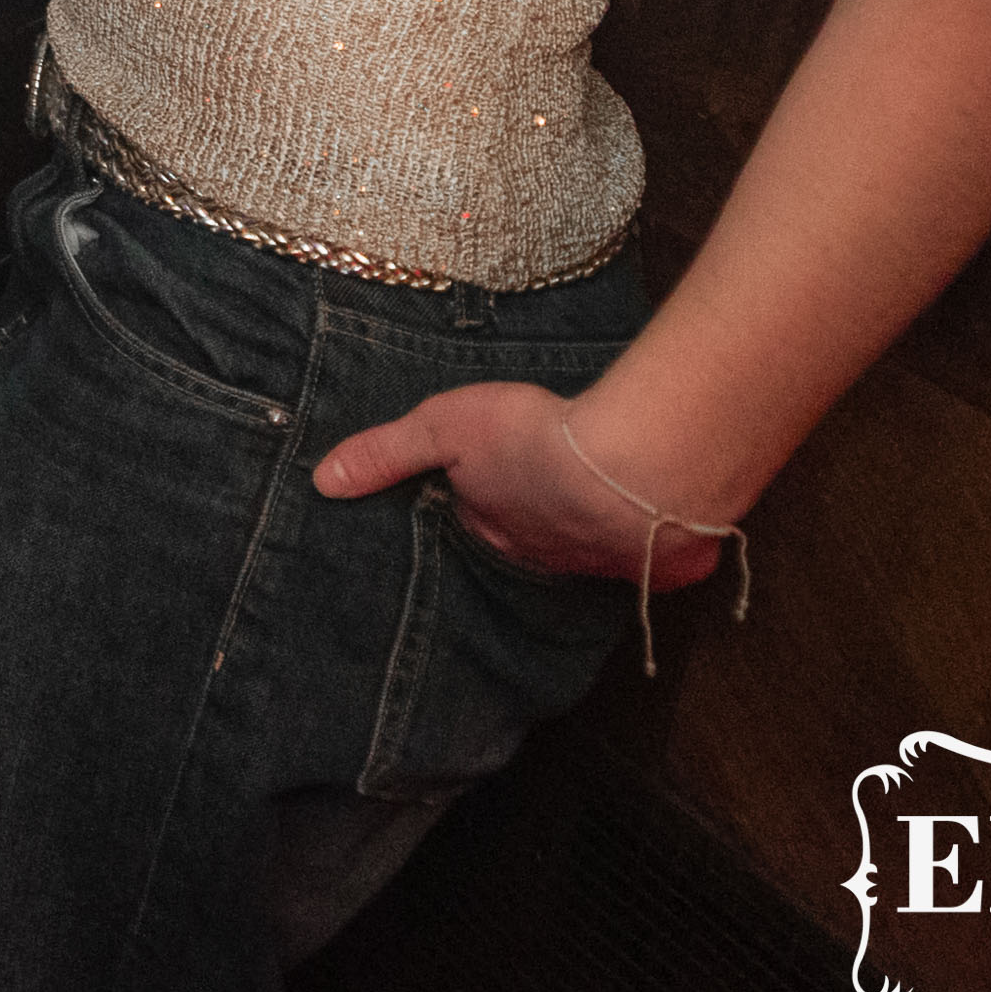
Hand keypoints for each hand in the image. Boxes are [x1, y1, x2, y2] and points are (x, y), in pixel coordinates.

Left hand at [312, 381, 728, 589]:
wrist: (636, 464)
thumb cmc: (535, 440)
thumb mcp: (444, 427)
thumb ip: (387, 452)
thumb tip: (320, 481)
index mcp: (500, 531)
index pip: (482, 521)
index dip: (484, 500)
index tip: (490, 483)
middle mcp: (552, 557)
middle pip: (540, 538)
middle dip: (542, 517)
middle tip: (551, 488)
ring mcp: (614, 564)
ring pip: (599, 545)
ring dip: (600, 522)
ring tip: (606, 493)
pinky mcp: (670, 564)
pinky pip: (660, 556)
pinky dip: (660, 539)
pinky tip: (664, 515)